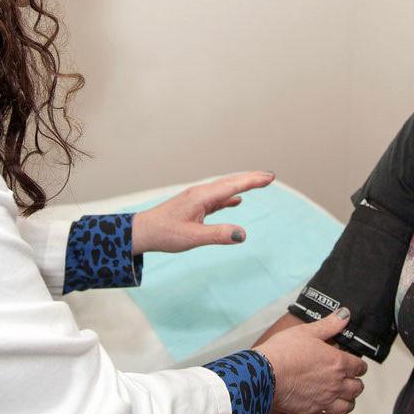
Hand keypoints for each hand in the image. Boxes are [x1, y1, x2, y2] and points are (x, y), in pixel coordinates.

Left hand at [130, 171, 274, 253]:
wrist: (143, 231)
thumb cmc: (165, 234)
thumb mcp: (193, 237)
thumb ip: (218, 235)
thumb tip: (242, 235)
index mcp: (202, 197)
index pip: (233, 186)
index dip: (253, 181)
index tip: (270, 177)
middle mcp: (201, 193)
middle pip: (231, 182)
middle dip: (251, 178)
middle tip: (271, 176)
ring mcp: (197, 198)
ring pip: (224, 188)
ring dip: (242, 185)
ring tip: (258, 183)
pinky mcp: (194, 205)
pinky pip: (217, 198)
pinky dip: (230, 197)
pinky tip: (237, 200)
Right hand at [255, 309, 366, 413]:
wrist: (264, 373)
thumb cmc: (283, 352)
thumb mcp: (307, 331)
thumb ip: (329, 324)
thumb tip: (344, 315)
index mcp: (337, 363)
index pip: (359, 367)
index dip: (359, 364)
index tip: (356, 364)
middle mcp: (335, 384)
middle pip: (357, 388)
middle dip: (356, 383)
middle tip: (351, 379)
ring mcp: (324, 401)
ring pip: (346, 407)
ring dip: (347, 401)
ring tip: (343, 396)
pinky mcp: (310, 413)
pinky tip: (325, 411)